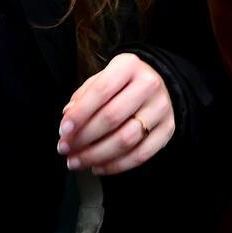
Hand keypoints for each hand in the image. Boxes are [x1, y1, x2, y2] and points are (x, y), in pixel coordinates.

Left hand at [57, 53, 175, 175]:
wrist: (157, 82)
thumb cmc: (122, 83)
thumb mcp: (103, 78)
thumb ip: (84, 96)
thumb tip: (68, 117)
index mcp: (129, 66)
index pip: (101, 91)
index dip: (80, 114)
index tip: (63, 131)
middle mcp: (148, 85)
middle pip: (112, 118)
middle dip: (84, 138)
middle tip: (65, 149)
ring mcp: (161, 109)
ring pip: (126, 140)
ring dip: (96, 155)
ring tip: (77, 161)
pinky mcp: (168, 130)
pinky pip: (141, 155)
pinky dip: (116, 165)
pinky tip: (98, 166)